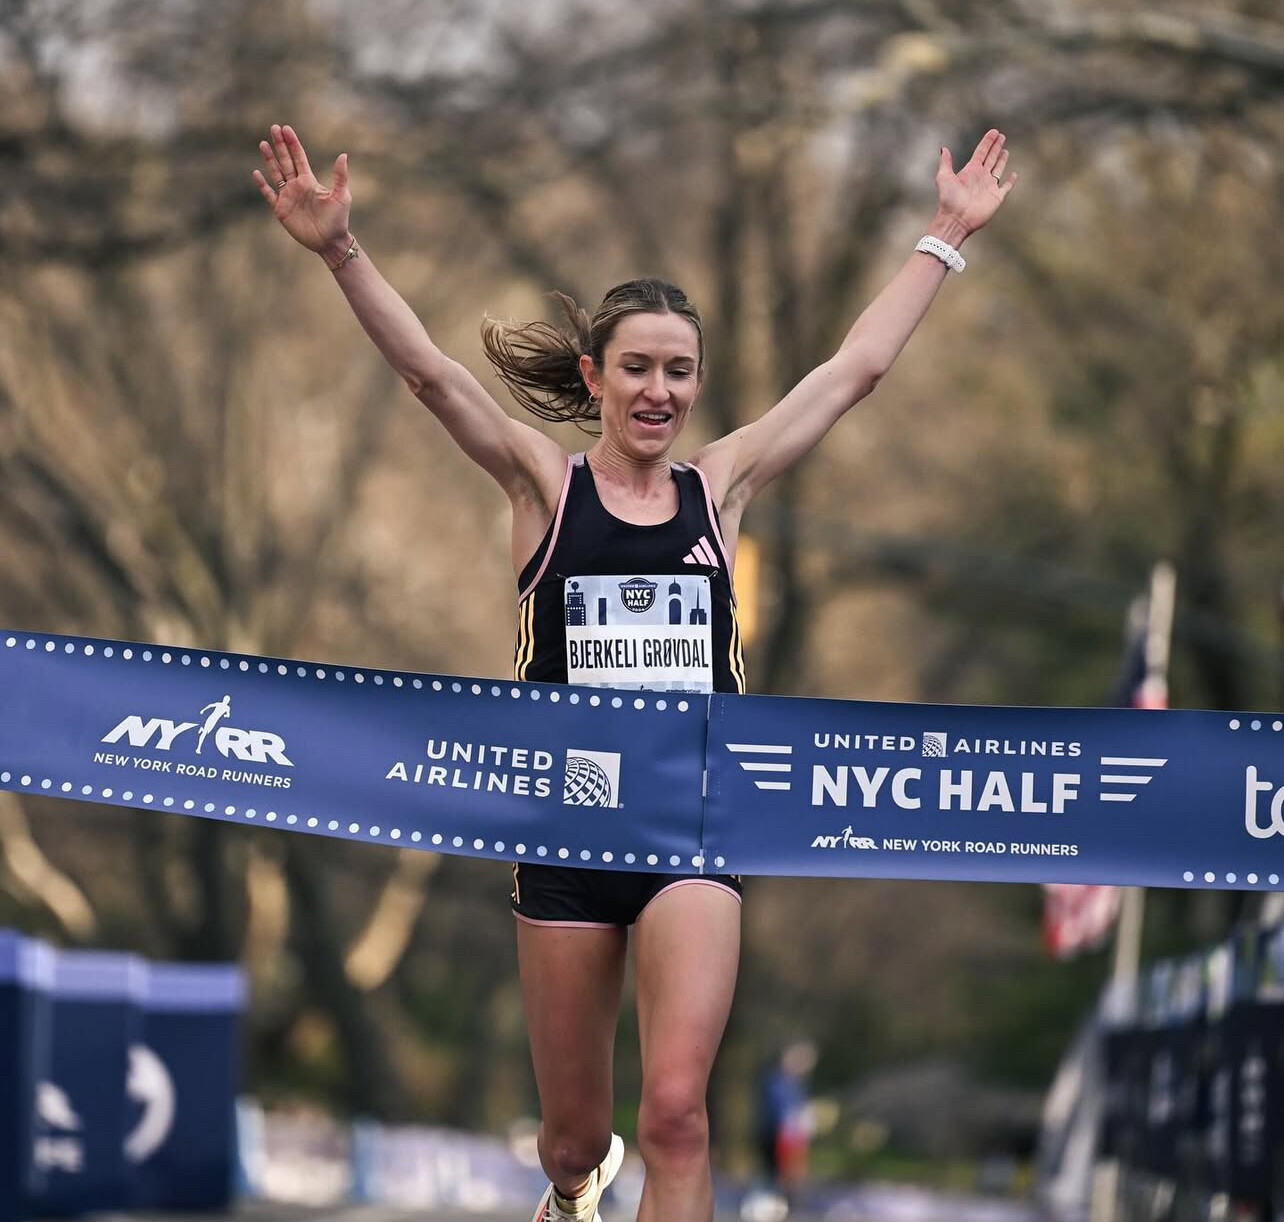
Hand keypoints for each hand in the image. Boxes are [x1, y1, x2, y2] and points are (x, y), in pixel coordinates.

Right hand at [252, 124, 351, 254]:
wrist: (329, 241)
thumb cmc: (338, 220)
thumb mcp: (341, 196)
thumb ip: (340, 176)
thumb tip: (343, 155)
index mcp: (309, 181)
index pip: (299, 158)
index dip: (293, 143)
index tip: (286, 128)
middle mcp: (297, 186)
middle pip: (286, 161)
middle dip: (280, 145)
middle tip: (274, 127)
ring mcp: (288, 197)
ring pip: (276, 173)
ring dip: (269, 159)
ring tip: (263, 144)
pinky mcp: (281, 210)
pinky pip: (269, 194)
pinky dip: (262, 185)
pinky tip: (256, 173)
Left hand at [934, 129, 1015, 239]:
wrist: (956, 220)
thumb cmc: (948, 200)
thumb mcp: (944, 178)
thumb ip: (946, 163)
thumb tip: (944, 148)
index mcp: (970, 170)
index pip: (981, 152)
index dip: (988, 142)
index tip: (994, 131)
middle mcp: (981, 177)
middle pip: (991, 157)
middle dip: (996, 147)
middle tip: (1002, 136)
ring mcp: (989, 187)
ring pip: (998, 169)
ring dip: (1001, 160)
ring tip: (1005, 151)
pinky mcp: (996, 197)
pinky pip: (1006, 187)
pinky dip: (1011, 181)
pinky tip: (1014, 174)